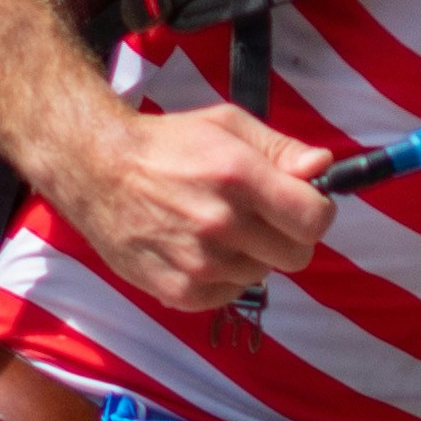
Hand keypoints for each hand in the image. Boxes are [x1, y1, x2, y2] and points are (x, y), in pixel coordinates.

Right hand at [49, 101, 346, 321]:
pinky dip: (222, 276)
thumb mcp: (227, 126)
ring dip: (249, 255)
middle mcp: (220, 223)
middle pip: (297, 256)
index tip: (301, 203)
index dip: (316, 211)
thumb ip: (282, 148)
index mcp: (237, 175)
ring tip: (216, 228)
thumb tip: (324, 168)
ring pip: (261, 275)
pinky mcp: (179, 291)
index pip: (314, 219)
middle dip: (287, 236)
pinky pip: (229, 294)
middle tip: (259, 217)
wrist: (96, 171)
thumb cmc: (167, 145)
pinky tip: (197, 249)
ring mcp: (198, 263)